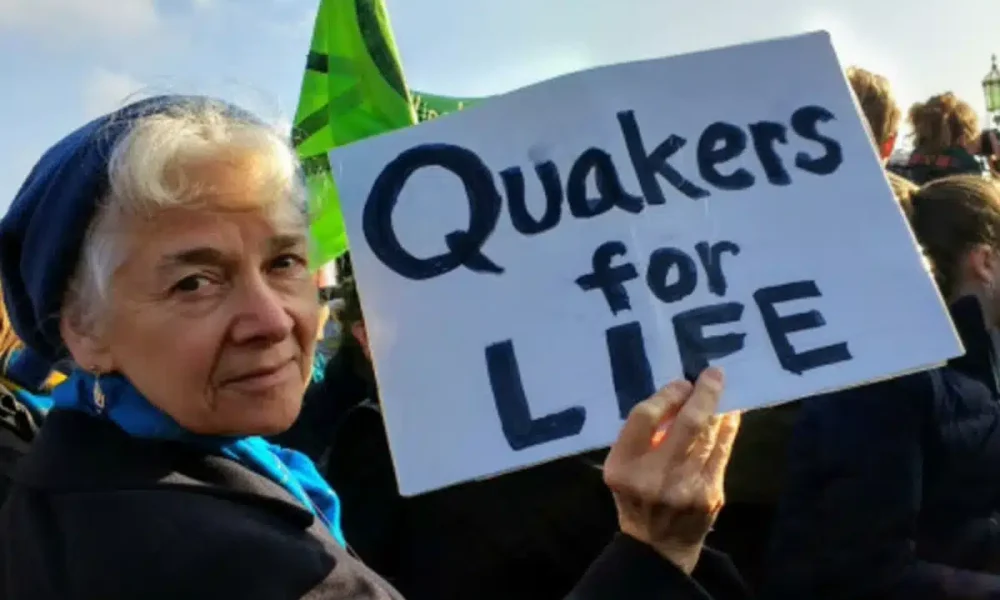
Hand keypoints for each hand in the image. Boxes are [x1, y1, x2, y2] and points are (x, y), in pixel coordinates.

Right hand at [603, 367, 740, 573]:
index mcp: (623, 467)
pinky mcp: (710, 494)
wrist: (658, 546)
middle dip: (703, 395)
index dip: (666, 395)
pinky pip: (722, 452)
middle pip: (685, 425)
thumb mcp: (620, 467)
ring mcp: (686, 488)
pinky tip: (729, 414)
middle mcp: (654, 477)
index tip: (681, 383)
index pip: (644, 418)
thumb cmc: (634, 496)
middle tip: (713, 374)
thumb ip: (639, 437)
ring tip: (721, 388)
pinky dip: (727, 429)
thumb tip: (674, 397)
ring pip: (709, 436)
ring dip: (718, 408)